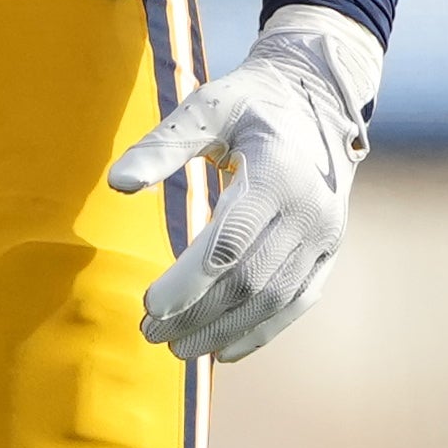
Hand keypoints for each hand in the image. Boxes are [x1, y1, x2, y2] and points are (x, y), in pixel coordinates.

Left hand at [108, 3, 381, 361]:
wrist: (320, 98)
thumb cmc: (251, 102)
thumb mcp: (208, 105)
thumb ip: (163, 145)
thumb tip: (117, 184)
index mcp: (278, 173)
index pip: (230, 242)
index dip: (190, 281)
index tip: (149, 305)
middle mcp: (310, 211)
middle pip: (250, 280)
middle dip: (199, 313)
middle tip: (151, 333)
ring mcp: (325, 235)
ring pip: (274, 300)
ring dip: (225, 330)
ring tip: (178, 347)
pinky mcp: (329, 251)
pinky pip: (296, 302)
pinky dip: (261, 330)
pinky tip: (224, 350)